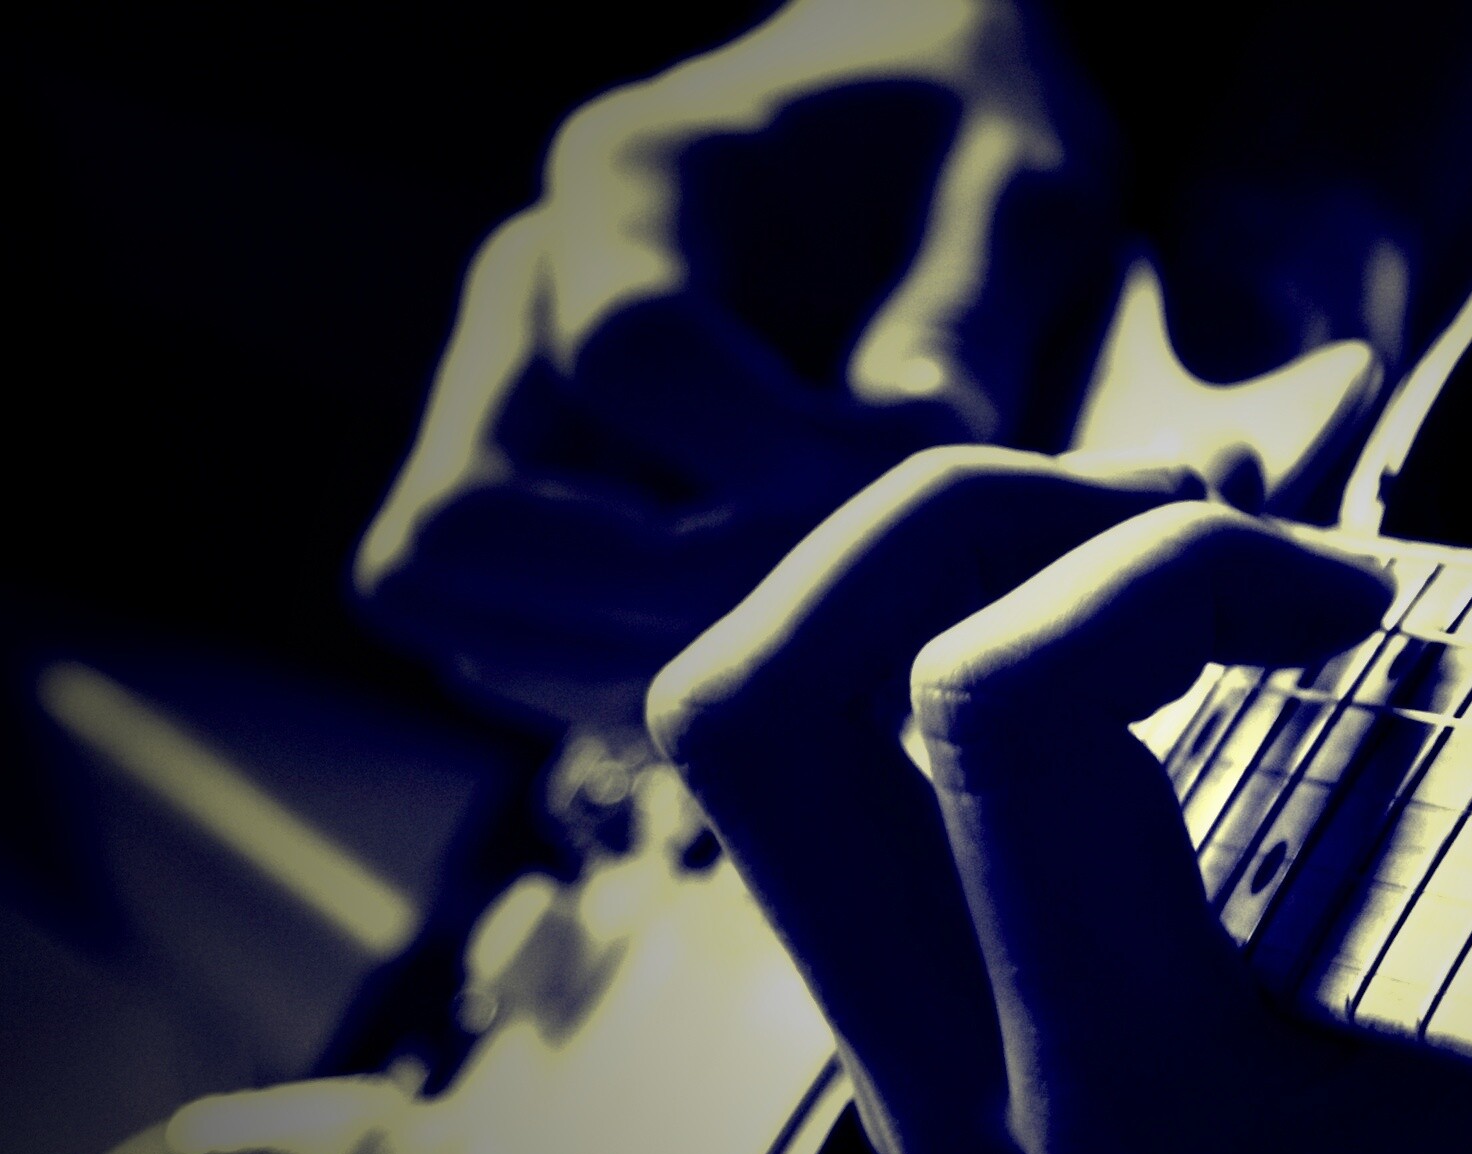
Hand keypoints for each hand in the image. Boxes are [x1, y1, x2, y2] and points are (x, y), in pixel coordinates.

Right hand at [355, 0, 1118, 724]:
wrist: (915, 151)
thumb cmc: (969, 159)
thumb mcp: (1017, 187)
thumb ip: (970, 306)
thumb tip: (915, 437)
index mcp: (634, 176)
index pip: (629, 354)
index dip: (779, 465)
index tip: (925, 480)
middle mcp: (524, 296)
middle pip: (462, 526)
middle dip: (662, 602)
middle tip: (842, 609)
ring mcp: (501, 407)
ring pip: (454, 609)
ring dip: (634, 661)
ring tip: (817, 640)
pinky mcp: (525, 505)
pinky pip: (501, 652)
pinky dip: (627, 683)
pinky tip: (773, 650)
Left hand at [650, 384, 1471, 1153]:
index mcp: (1149, 1105)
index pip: (989, 710)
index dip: (1170, 563)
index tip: (1355, 597)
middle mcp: (984, 1107)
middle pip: (761, 707)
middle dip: (957, 524)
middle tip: (1189, 530)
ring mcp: (940, 1100)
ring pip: (760, 752)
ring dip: (926, 592)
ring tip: (1152, 582)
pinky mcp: (954, 1074)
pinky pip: (838, 814)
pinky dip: (943, 672)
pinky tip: (1146, 680)